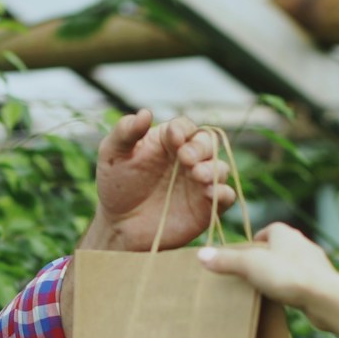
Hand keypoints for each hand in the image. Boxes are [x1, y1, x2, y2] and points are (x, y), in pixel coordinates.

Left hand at [80, 110, 236, 251]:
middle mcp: (189, 158)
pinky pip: (225, 197)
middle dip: (200, 148)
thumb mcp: (113, 154)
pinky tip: (210, 193)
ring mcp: (199, 182)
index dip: (182, 130)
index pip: (185, 127)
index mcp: (169, 141)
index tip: (172, 137)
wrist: (119, 225)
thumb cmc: (117, 186)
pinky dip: (223, 193)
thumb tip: (145, 113)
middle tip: (185, 157)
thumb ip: (125, 132)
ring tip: (197, 175)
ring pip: (220, 168)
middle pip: (208, 143)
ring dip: (212, 169)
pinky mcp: (206, 207)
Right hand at [197, 223, 338, 316]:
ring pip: (292, 264)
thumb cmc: (287, 275)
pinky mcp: (322, 281)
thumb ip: (226, 260)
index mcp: (284, 233)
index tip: (243, 256)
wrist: (325, 297)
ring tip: (266, 288)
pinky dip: (292, 287)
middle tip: (250, 274)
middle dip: (266, 259)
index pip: (267, 231)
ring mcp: (314, 263)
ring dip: (280, 273)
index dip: (254, 243)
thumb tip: (201, 254)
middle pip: (278, 248)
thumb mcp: (249, 266)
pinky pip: (302, 281)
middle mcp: (302, 243)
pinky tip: (285, 299)